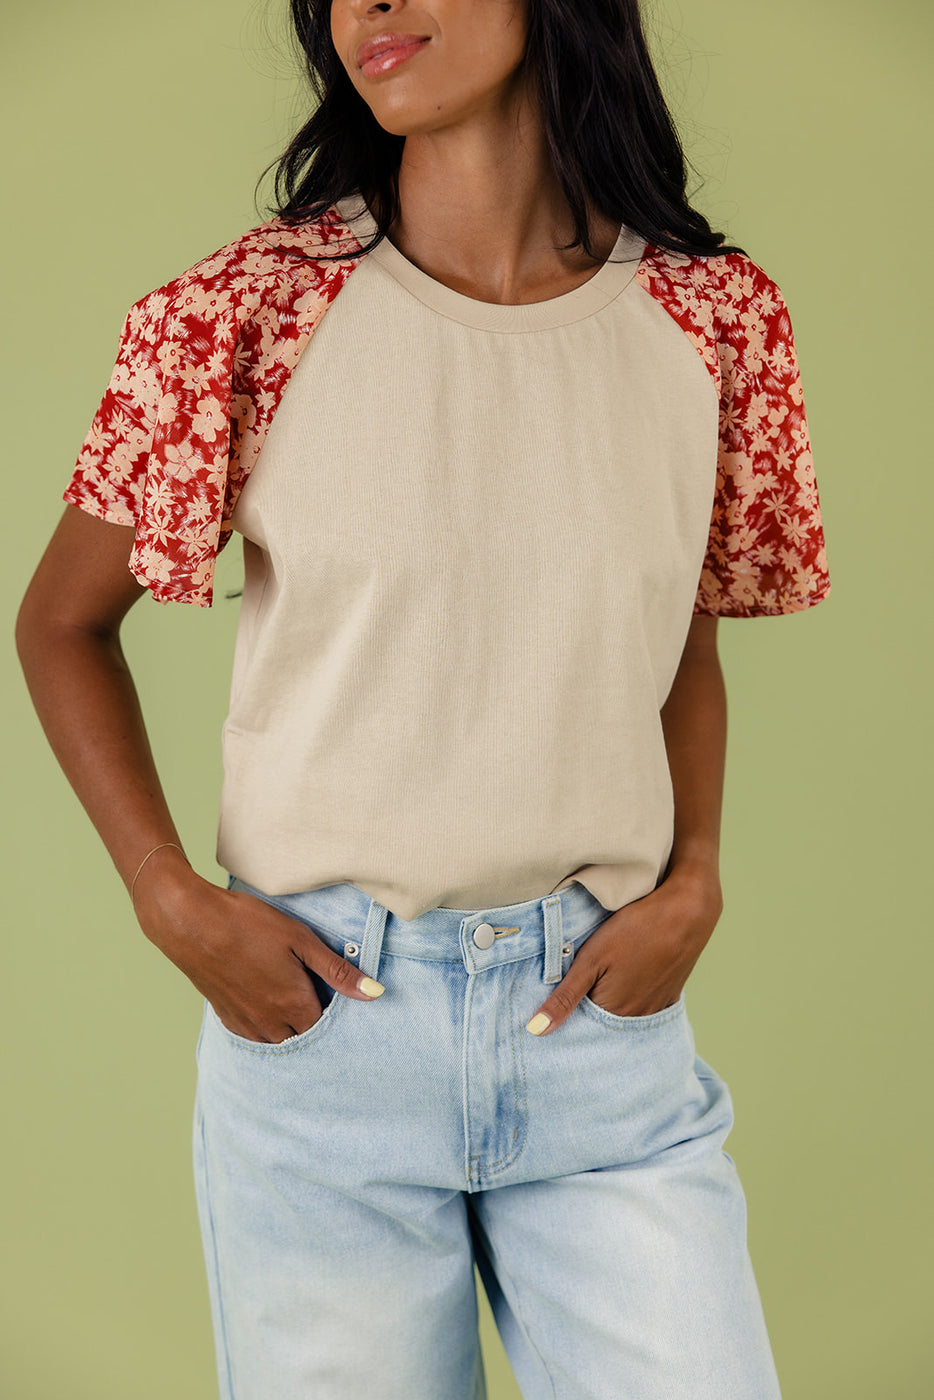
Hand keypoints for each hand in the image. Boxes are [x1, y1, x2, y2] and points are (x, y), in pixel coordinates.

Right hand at [132, 852, 383, 1041]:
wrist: (190, 922)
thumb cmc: (247, 925)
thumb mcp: (300, 940)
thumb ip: (337, 970)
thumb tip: (374, 993)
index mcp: (294, 1005)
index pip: (328, 1028)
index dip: (337, 1015)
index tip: (338, 997)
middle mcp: (271, 1024)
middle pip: (305, 1038)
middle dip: (316, 1024)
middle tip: (318, 997)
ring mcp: (246, 1023)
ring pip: (279, 1042)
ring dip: (291, 1030)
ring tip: (294, 1002)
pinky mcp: (226, 1017)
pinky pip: (255, 1037)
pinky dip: (267, 1029)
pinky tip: (268, 1007)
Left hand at [525, 863, 722, 1035]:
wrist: (687, 911)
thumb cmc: (635, 930)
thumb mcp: (591, 959)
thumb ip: (564, 997)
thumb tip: (536, 1031)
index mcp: (614, 1013)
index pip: (580, 1028)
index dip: (564, 1015)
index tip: (547, 1004)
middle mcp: (637, 1018)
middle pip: (602, 1023)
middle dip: (584, 1012)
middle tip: (570, 990)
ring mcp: (657, 1006)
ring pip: (622, 1015)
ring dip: (608, 1005)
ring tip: (598, 981)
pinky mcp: (670, 993)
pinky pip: (644, 1005)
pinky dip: (630, 998)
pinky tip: (624, 980)